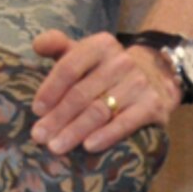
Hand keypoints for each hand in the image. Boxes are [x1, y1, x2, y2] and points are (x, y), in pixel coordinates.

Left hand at [28, 29, 180, 154]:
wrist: (156, 76)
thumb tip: (37, 45)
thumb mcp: (84, 52)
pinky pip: (125, 123)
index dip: (50, 90)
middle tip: (39, 136)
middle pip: (81, 93)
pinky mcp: (152, 105)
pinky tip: (88, 146)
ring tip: (56, 146)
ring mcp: (138, 84)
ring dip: (74, 131)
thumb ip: (57, 45)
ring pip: (99, 111)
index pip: (69, 67)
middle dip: (57, 117)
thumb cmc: (106, 68)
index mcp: (100, 45)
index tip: (36, 110)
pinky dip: (105, 136)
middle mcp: (121, 62)